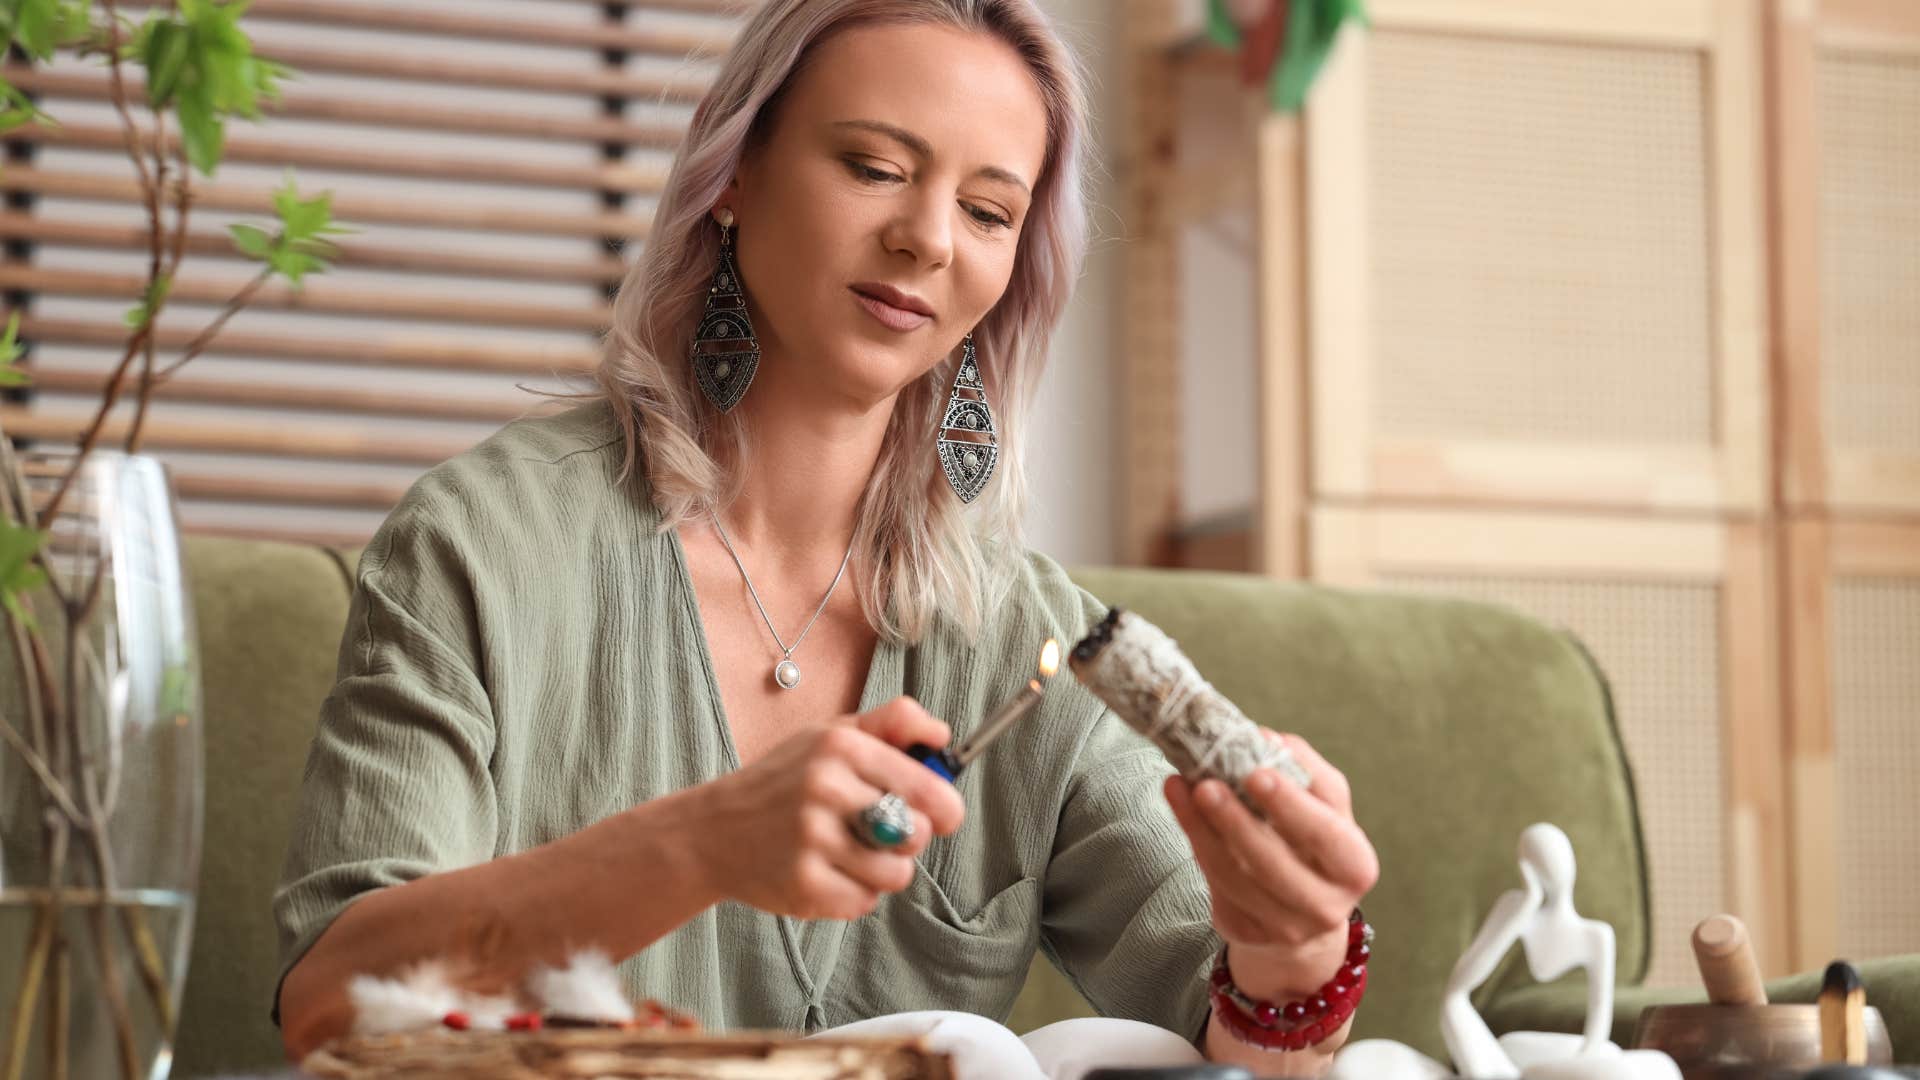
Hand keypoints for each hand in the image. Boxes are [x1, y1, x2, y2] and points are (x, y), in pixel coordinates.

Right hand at [697, 696, 965, 920]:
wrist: (713, 831)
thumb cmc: (784, 779)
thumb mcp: (831, 734)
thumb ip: (892, 724)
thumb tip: (942, 735)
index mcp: (840, 746)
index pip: (927, 787)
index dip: (947, 808)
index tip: (945, 816)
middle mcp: (825, 789)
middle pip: (918, 833)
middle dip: (909, 838)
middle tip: (879, 832)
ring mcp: (812, 839)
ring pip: (896, 873)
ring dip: (884, 870)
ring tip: (853, 854)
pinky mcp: (803, 885)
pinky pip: (864, 901)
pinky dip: (855, 894)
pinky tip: (829, 872)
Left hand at [1165, 730, 1377, 998]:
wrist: (1302, 909)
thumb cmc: (1312, 841)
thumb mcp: (1324, 806)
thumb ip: (1303, 769)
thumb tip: (1264, 737)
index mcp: (1355, 866)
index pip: (1324, 835)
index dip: (1290, 805)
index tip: (1256, 773)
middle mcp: (1326, 906)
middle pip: (1273, 864)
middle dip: (1235, 822)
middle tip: (1205, 784)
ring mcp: (1285, 928)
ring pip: (1235, 878)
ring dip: (1202, 829)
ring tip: (1181, 787)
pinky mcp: (1247, 934)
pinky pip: (1216, 887)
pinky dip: (1197, 845)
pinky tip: (1182, 811)